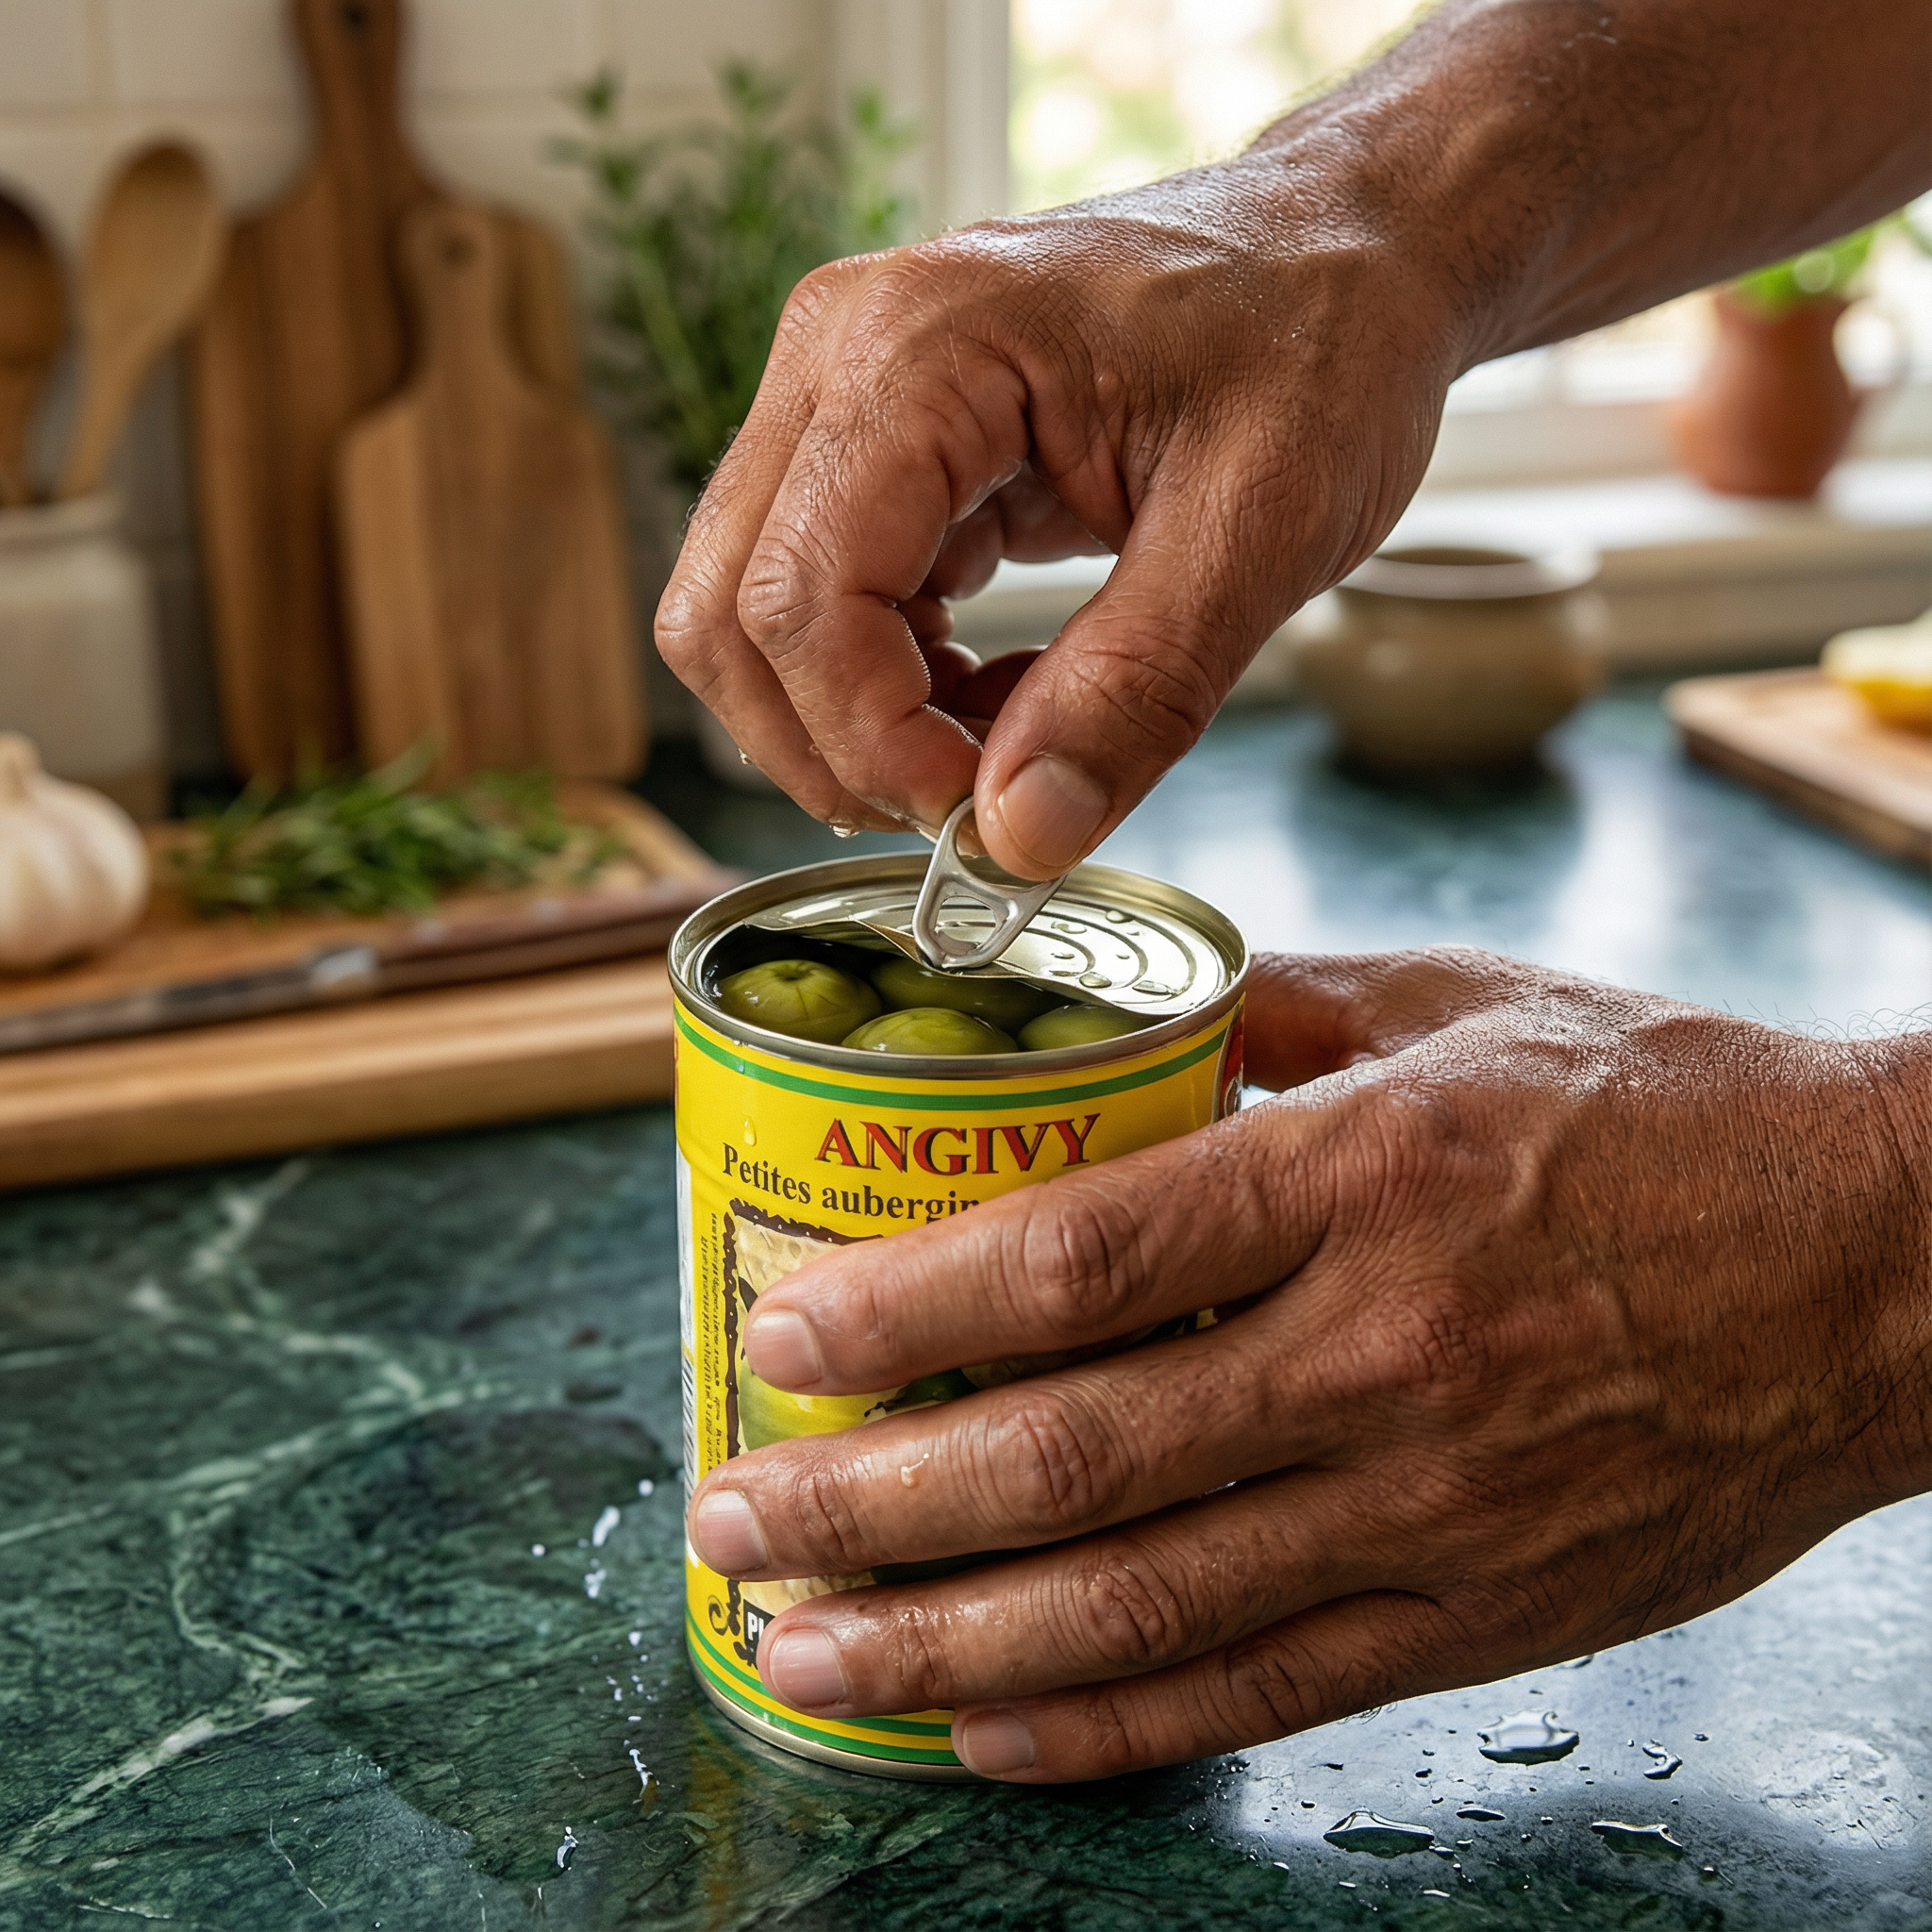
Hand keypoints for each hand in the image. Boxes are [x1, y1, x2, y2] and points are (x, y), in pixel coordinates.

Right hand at [655, 169, 1461, 876]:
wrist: (1344, 251)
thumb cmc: (1318, 342)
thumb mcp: (1261, 530)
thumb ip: (1134, 693)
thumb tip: (1016, 842)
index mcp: (924, 347)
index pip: (800, 598)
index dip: (873, 743)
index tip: (983, 818)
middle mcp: (840, 355)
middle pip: (731, 618)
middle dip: (837, 750)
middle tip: (977, 807)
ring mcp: (839, 397)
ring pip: (748, 621)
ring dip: (854, 728)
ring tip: (1005, 744)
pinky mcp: (868, 449)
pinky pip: (812, 605)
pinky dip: (888, 691)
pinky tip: (1000, 698)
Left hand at [685, 948, 1931, 1780]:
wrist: (1894, 1264)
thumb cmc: (1672, 1111)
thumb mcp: (1463, 1010)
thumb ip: (1275, 1016)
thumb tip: (1123, 1024)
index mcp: (1367, 1175)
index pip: (1086, 1256)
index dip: (907, 1302)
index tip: (779, 1328)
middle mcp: (1386, 1351)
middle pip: (1076, 1453)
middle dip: (872, 1499)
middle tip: (733, 1514)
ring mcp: (1436, 1502)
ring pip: (1146, 1601)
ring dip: (946, 1639)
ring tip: (803, 1652)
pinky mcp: (1486, 1612)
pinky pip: (1265, 1688)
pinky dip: (1108, 1723)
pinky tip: (981, 1727)